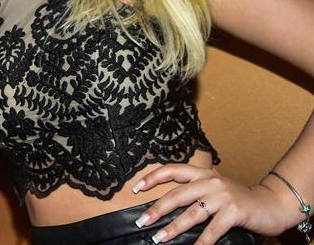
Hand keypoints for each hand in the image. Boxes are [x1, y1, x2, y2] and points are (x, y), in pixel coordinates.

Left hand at [133, 164, 300, 242]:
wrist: (272, 204)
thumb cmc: (238, 199)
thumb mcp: (214, 188)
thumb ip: (194, 191)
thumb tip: (164, 205)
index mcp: (202, 173)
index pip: (172, 170)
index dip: (152, 178)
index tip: (136, 188)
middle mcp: (210, 181)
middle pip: (177, 194)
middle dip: (157, 209)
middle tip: (142, 221)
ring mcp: (223, 196)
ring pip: (192, 213)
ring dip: (173, 227)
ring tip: (159, 238)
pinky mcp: (234, 211)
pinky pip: (212, 229)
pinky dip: (201, 242)